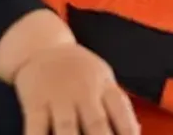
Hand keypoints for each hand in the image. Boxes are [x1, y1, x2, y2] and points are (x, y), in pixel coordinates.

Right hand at [13, 41, 140, 134]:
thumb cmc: (79, 70)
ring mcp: (58, 97)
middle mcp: (84, 91)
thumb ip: (118, 106)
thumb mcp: (103, 79)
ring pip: (66, 129)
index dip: (129, 133)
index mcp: (104, 86)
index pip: (122, 112)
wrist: (42, 46)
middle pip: (96, 125)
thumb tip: (137, 131)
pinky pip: (35, 128)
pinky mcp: (35, 102)